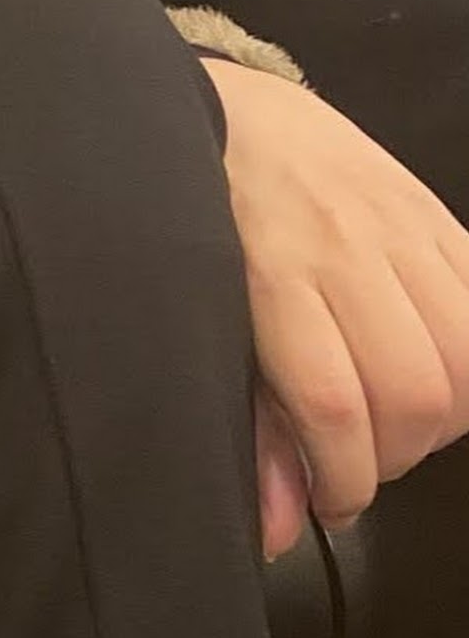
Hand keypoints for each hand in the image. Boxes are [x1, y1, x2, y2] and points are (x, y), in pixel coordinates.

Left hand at [207, 58, 468, 535]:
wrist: (221, 109)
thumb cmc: (196, 214)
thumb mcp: (200, 310)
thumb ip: (246, 418)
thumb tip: (275, 528)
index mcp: (268, 272)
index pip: (332, 404)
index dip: (343, 477)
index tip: (329, 500)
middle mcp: (342, 247)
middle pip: (414, 392)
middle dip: (394, 455)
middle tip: (360, 455)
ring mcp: (397, 225)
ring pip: (464, 358)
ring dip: (443, 415)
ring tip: (397, 414)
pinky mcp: (436, 213)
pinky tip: (439, 370)